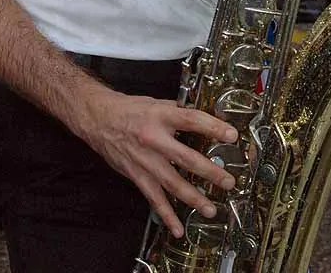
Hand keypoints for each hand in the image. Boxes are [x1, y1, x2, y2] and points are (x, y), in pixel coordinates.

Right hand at [80, 87, 238, 237]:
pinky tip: (177, 227)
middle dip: (210, 171)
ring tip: (210, 208)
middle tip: (228, 181)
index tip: (231, 135)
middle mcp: (154, 139)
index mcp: (161, 116)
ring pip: (172, 183)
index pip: (192, 121)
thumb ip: (178, 112)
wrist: (99, 119)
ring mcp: (145, 160)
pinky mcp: (137, 175)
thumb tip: (202, 119)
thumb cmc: (129, 110)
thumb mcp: (156, 103)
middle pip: (186, 158)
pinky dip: (167, 215)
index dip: (213, 128)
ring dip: (194, 197)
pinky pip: (154, 198)